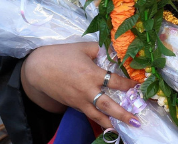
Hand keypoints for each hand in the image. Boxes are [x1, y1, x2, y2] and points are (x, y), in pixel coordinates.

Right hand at [21, 42, 140, 128]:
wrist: (38, 69)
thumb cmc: (61, 55)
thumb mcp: (82, 47)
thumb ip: (99, 50)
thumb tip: (112, 50)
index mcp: (92, 74)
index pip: (115, 82)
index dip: (128, 85)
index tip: (139, 87)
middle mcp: (87, 90)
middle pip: (108, 105)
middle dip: (123, 114)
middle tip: (137, 121)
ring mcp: (80, 100)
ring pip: (97, 115)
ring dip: (111, 123)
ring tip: (123, 129)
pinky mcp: (73, 105)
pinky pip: (88, 114)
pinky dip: (98, 120)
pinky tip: (106, 124)